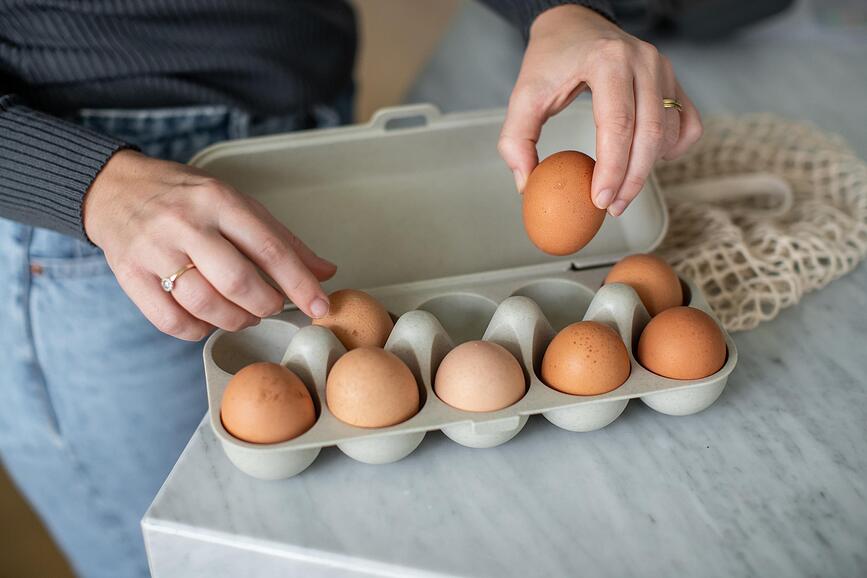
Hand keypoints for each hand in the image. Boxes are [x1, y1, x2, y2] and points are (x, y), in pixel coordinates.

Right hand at [84, 150, 335, 340]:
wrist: (114, 188)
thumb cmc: (185, 197)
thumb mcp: (235, 202)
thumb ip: (281, 239)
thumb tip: (325, 271)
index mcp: (219, 200)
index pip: (271, 249)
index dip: (301, 284)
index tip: (320, 307)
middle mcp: (186, 223)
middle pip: (238, 281)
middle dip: (266, 305)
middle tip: (272, 307)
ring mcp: (154, 250)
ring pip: (205, 304)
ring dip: (235, 320)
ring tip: (244, 315)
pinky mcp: (130, 275)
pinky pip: (172, 320)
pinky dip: (199, 330)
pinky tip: (208, 320)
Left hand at [499, 5, 701, 215]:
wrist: (574, 25)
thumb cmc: (550, 60)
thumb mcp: (523, 95)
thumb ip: (516, 140)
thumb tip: (527, 184)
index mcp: (607, 60)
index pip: (618, 125)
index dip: (612, 170)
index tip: (600, 201)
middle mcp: (643, 61)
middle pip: (649, 134)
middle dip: (632, 180)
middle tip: (613, 208)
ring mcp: (664, 69)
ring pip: (669, 132)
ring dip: (649, 169)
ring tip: (622, 189)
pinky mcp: (674, 80)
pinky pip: (688, 122)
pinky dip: (673, 149)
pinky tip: (648, 161)